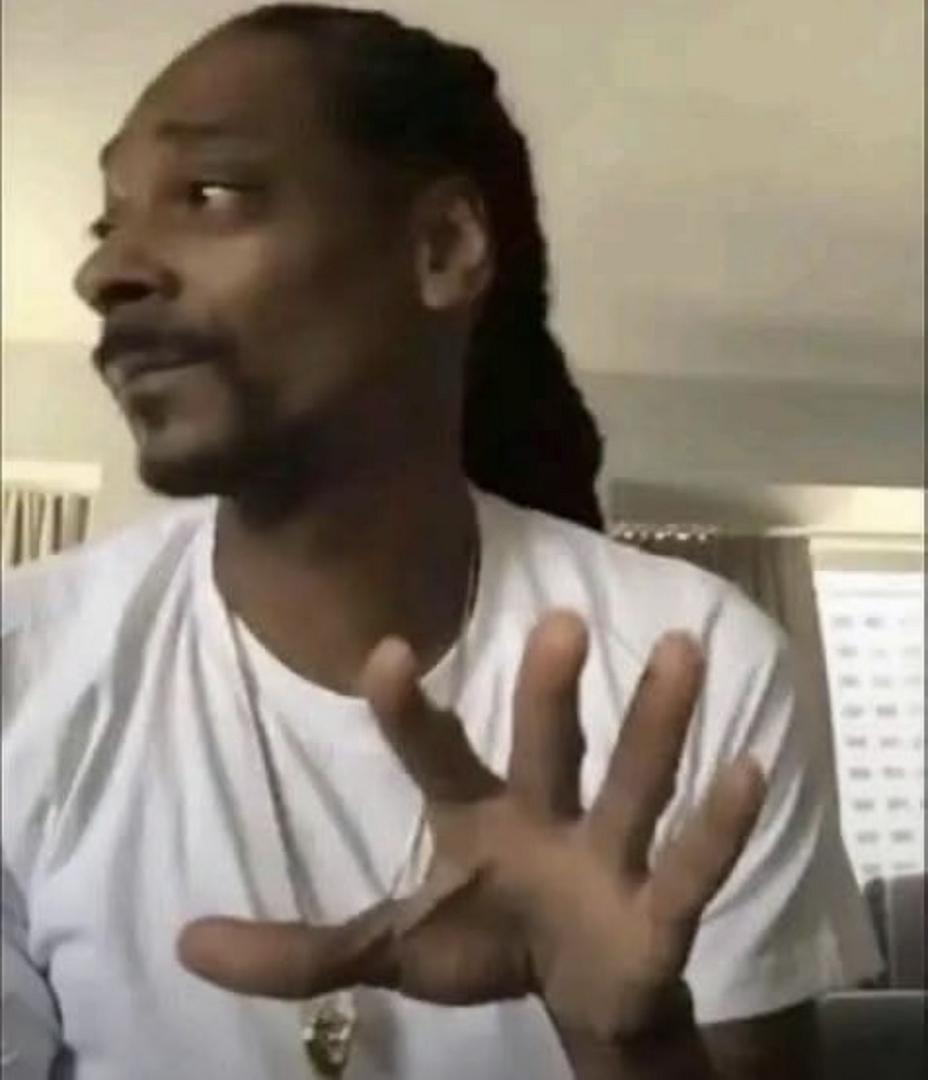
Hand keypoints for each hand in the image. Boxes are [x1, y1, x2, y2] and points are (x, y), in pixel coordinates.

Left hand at [178, 612, 764, 1045]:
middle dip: (551, 691)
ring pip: (633, 782)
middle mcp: (545, 817)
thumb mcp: (390, 950)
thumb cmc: (485, 943)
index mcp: (476, 817)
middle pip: (548, 747)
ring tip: (683, 647)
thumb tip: (184, 941)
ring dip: (657, 721)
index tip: (387, 651)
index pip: (435, 754)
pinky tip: (747, 766)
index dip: (410, 710)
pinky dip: (720, 824)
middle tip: (561, 621)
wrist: (579, 992)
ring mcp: (608, 857)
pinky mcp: (661, 911)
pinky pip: (693, 864)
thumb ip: (297, 951)